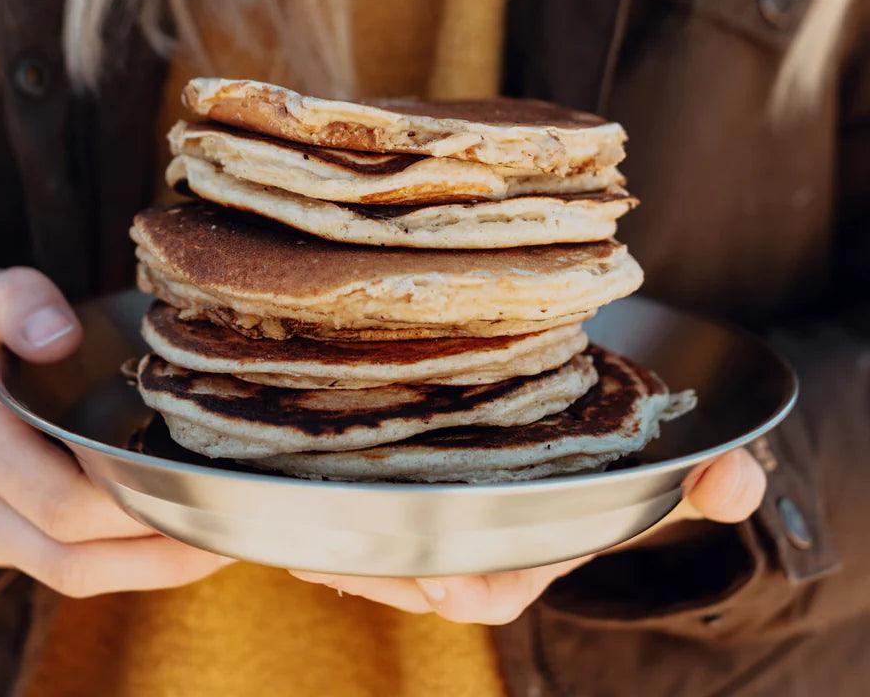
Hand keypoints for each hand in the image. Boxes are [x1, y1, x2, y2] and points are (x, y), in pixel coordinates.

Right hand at [0, 267, 231, 596]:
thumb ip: (22, 302)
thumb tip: (61, 336)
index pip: (59, 498)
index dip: (131, 503)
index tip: (196, 487)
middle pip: (70, 548)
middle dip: (153, 543)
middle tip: (224, 517)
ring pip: (66, 575)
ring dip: (146, 571)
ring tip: (214, 543)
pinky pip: (58, 571)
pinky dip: (121, 567)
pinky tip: (175, 544)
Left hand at [290, 448, 766, 622]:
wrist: (582, 443)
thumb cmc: (616, 461)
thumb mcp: (659, 469)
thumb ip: (707, 480)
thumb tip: (738, 479)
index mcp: (531, 555)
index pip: (492, 587)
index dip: (463, 584)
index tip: (433, 569)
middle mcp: (480, 548)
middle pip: (417, 572)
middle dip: (375, 566)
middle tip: (325, 549)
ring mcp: (442, 524)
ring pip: (383, 548)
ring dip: (339, 543)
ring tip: (294, 526)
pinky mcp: (412, 492)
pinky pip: (367, 517)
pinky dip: (334, 512)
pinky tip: (297, 497)